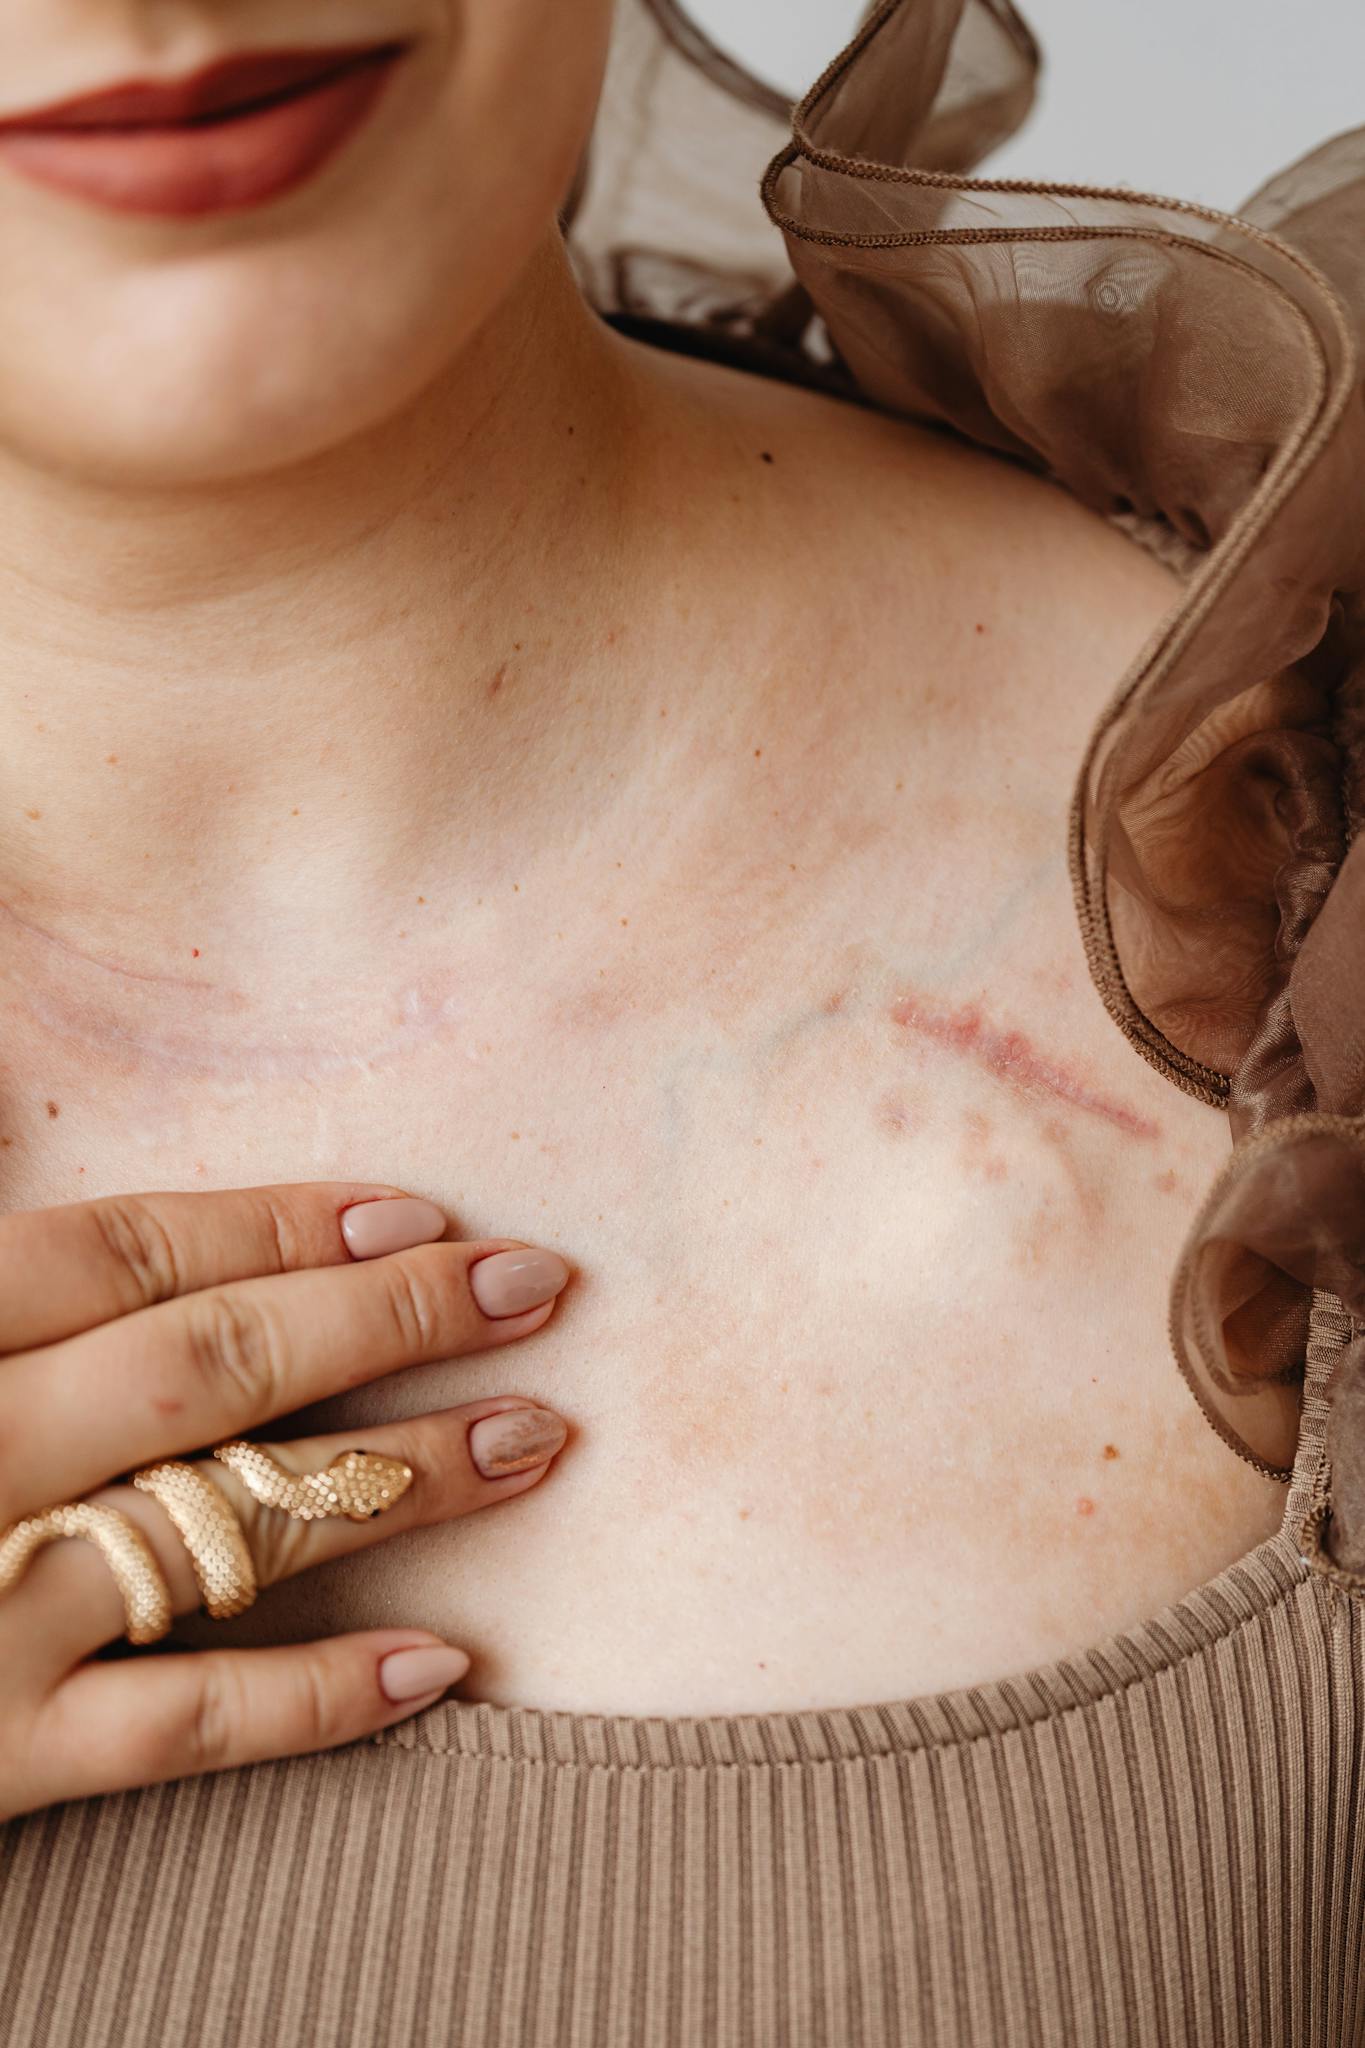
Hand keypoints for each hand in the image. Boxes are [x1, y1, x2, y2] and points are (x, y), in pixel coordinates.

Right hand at [0, 1181, 572, 1819]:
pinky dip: (314, 1702)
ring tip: (534, 1437)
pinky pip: (175, 1732)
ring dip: (400, 1482)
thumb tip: (21, 1107)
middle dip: (387, 1319)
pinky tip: (440, 1663)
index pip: (124, 1254)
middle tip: (539, 1287)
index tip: (421, 1213)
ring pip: (225, 1529)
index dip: (283, 1226)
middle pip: (207, 1367)